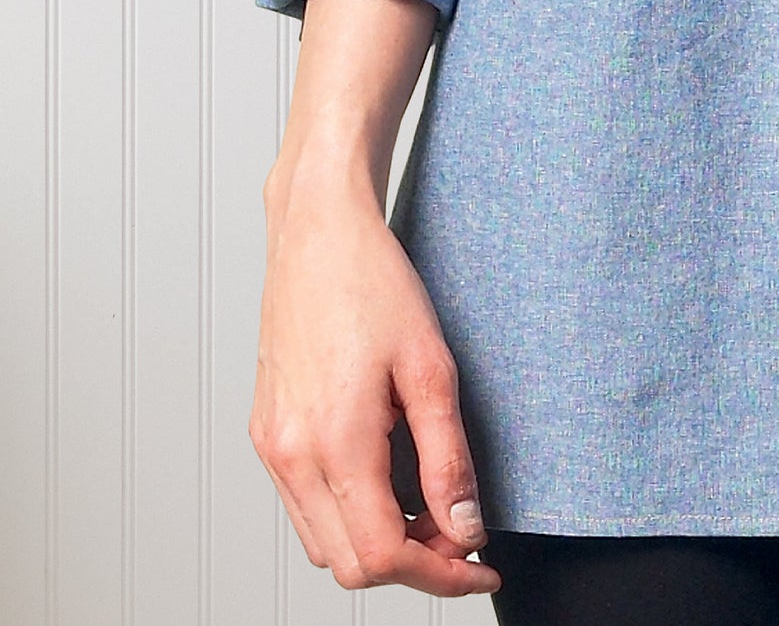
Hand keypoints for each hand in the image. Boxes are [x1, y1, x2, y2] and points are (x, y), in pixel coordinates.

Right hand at [252, 168, 500, 596]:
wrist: (316, 231)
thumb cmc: (373, 282)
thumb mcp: (430, 368)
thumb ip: (447, 460)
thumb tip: (466, 530)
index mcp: (333, 443)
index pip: (384, 556)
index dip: (440, 576)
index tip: (482, 565)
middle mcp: (290, 457)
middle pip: (351, 565)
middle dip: (413, 564)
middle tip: (461, 532)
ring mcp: (272, 448)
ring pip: (324, 544)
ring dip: (378, 543)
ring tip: (428, 505)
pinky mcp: (267, 433)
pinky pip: (304, 507)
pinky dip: (348, 514)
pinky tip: (386, 480)